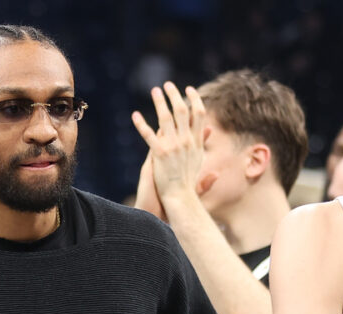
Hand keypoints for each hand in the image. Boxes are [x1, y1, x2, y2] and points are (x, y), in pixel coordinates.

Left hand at [131, 82, 206, 208]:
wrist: (180, 200)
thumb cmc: (188, 187)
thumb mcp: (199, 166)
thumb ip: (202, 145)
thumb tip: (208, 133)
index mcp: (196, 143)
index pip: (199, 115)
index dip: (194, 100)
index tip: (189, 89)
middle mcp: (186, 142)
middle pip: (183, 111)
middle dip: (175, 95)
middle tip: (168, 85)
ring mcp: (173, 147)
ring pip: (166, 118)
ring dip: (160, 102)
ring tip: (154, 90)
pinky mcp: (159, 154)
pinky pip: (148, 135)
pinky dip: (141, 124)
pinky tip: (134, 115)